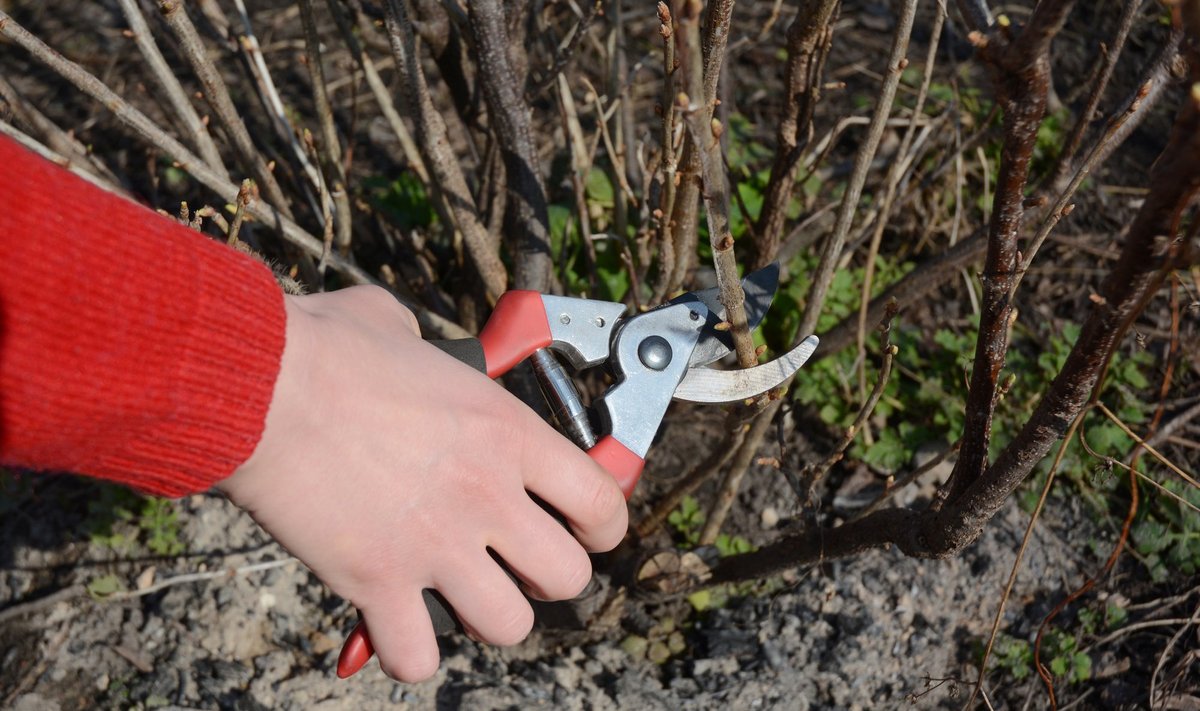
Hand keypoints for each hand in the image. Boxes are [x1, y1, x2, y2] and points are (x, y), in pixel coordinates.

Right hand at [218, 286, 627, 681]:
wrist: (258, 386)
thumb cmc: (323, 350)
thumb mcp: (399, 329)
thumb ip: (425, 352)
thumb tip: (405, 342)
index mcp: (505, 432)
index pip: (601, 500)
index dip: (604, 526)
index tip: (588, 531)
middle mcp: (485, 495)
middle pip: (568, 577)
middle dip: (547, 577)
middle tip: (514, 561)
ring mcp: (436, 545)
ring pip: (508, 625)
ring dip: (488, 616)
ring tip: (459, 593)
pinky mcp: (377, 582)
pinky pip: (418, 656)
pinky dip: (409, 651)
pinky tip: (394, 623)